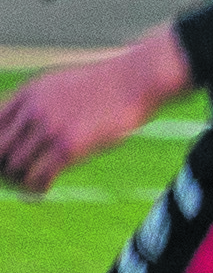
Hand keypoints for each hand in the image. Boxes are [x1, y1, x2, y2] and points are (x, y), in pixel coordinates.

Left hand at [0, 25, 192, 193]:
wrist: (139, 79)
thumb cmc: (109, 84)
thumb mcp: (66, 84)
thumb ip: (42, 102)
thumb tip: (28, 132)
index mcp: (31, 92)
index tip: (7, 158)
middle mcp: (35, 109)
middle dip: (2, 167)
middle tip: (13, 176)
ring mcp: (51, 128)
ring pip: (15, 167)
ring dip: (19, 181)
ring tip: (30, 185)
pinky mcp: (70, 147)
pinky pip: (39, 177)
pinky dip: (35, 190)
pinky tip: (41, 193)